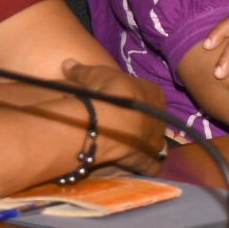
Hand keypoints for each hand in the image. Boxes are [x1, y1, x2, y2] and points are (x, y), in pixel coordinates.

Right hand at [61, 59, 167, 176]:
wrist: (109, 122)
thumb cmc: (107, 94)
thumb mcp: (93, 75)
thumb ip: (82, 70)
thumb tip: (67, 63)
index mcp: (153, 92)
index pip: (146, 94)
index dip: (132, 99)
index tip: (117, 103)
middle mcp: (161, 115)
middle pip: (150, 118)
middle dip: (139, 122)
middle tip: (119, 127)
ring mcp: (157, 138)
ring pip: (154, 140)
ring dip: (142, 143)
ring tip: (123, 145)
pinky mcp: (151, 159)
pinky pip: (151, 164)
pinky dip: (143, 165)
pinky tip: (130, 164)